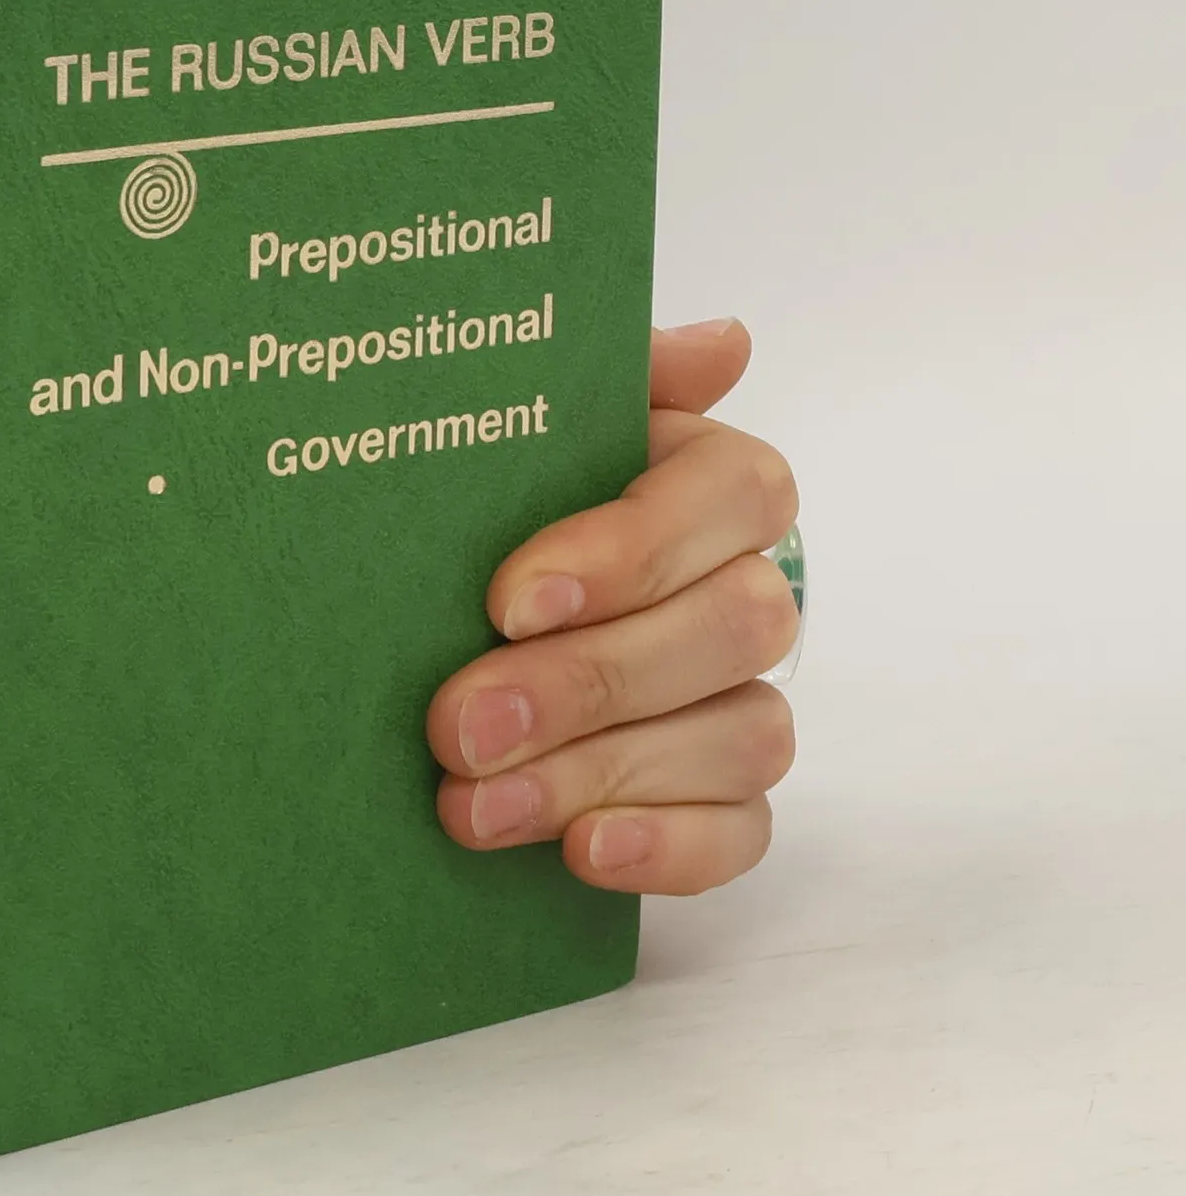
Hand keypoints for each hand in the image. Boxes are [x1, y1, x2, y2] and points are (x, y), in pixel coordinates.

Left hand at [425, 318, 798, 894]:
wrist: (448, 620)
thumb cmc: (492, 508)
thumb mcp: (523, 429)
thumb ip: (610, 376)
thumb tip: (725, 342)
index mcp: (708, 480)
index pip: (736, 493)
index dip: (632, 550)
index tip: (507, 599)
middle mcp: (747, 584)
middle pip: (733, 627)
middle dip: (587, 682)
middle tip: (458, 723)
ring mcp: (744, 696)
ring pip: (743, 735)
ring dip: (601, 774)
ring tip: (472, 803)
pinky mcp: (726, 796)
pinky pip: (745, 831)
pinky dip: (668, 847)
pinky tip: (579, 853)